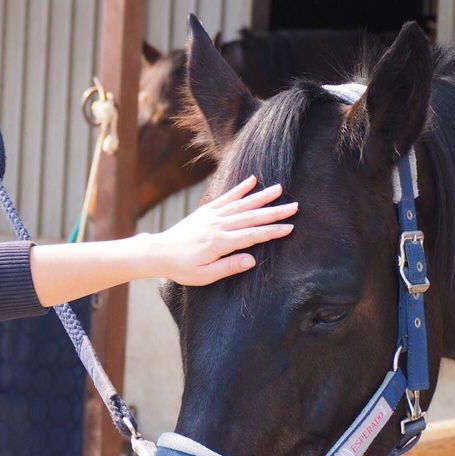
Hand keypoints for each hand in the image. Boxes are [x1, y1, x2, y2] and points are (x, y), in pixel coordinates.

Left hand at [148, 176, 296, 285]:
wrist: (159, 252)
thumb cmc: (182, 268)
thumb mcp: (205, 275)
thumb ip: (229, 266)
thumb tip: (252, 260)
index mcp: (220, 242)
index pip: (252, 235)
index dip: (272, 231)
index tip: (289, 227)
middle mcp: (218, 225)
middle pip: (252, 217)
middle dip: (274, 212)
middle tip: (295, 206)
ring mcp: (212, 216)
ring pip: (242, 204)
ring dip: (261, 196)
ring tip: (280, 189)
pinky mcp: (206, 210)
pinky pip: (226, 197)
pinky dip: (239, 189)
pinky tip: (252, 180)